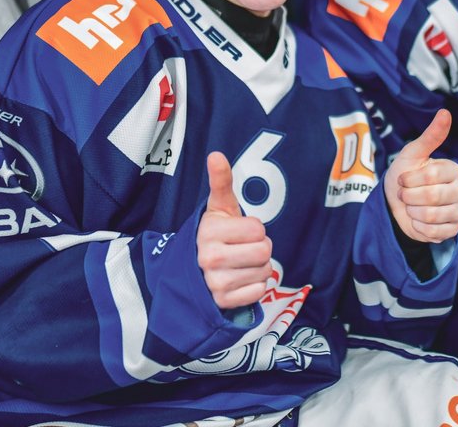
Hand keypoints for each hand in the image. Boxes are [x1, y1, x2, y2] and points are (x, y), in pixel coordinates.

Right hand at [196, 152, 272, 309]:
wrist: (193, 271)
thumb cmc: (215, 235)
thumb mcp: (218, 207)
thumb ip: (221, 181)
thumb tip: (216, 155)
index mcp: (209, 232)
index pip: (258, 229)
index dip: (254, 229)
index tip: (238, 232)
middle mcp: (209, 258)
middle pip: (265, 251)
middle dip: (259, 249)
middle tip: (242, 249)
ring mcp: (215, 283)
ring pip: (264, 272)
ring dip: (258, 268)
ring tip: (240, 265)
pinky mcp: (223, 302)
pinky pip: (258, 291)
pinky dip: (254, 287)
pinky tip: (239, 281)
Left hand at [384, 109, 457, 242]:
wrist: (396, 204)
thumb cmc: (405, 175)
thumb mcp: (412, 154)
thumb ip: (431, 136)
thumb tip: (445, 112)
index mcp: (453, 170)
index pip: (432, 176)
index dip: (410, 179)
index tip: (402, 179)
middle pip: (432, 197)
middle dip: (409, 197)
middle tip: (405, 195)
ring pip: (432, 216)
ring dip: (413, 212)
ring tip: (412, 207)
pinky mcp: (453, 230)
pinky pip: (435, 233)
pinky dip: (419, 227)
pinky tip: (418, 220)